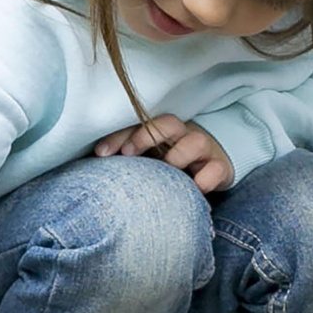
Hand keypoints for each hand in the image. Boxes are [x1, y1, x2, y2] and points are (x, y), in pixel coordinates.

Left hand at [93, 114, 233, 194]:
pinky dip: (205, 179)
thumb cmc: (167, 163)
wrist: (211, 168)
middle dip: (146, 136)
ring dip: (178, 155)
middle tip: (128, 155)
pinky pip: (216, 169)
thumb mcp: (146, 158)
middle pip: (168, 123)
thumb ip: (125, 157)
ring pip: (195, 142)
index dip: (119, 136)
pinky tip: (194, 189)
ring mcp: (203, 150)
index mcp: (160, 131)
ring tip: (166, 171)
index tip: (100, 153)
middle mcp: (182, 135)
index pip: (138, 123)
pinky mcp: (220, 167)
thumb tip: (92, 162)